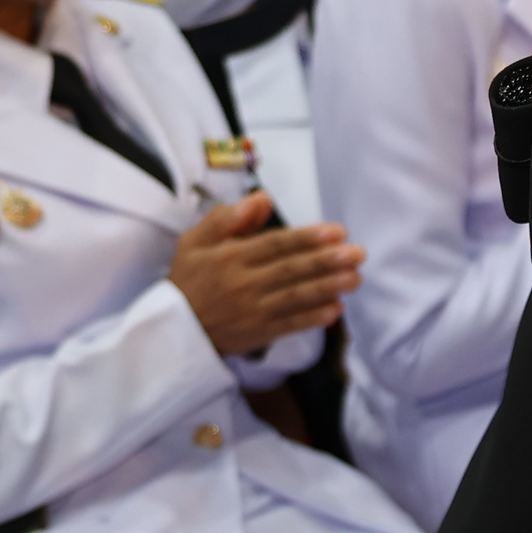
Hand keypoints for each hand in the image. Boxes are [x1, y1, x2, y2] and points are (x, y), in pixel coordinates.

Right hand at [170, 191, 363, 351]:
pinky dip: (313, 318)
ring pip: (295, 297)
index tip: (337, 232)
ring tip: (355, 278)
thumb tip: (261, 198)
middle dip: (327, 261)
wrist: (174, 330)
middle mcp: (243, 283)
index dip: (308, 238)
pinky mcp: (258, 334)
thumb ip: (227, 218)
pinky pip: (290, 325)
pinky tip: (336, 309)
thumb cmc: (189, 279)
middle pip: (291, 270)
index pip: (276, 245)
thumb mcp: (195, 240)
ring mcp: (252, 311)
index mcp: (230, 257)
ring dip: (328, 287)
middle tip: (358, 253)